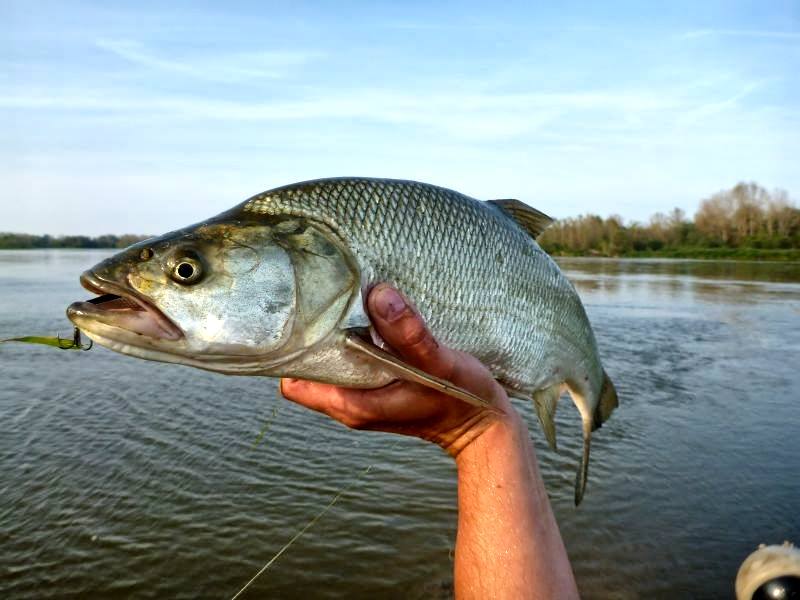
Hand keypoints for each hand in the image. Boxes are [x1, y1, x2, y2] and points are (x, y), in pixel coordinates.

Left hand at [280, 283, 517, 456]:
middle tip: (327, 299)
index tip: (308, 315)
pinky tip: (368, 317)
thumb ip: (408, 334)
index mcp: (351, 404)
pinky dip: (352, 341)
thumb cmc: (461, 399)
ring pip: (328, 363)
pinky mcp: (375, 387)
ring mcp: (361, 396)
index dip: (295, 348)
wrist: (483, 427)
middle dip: (312, 335)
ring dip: (332, 336)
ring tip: (346, 303)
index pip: (294, 380)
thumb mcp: (438, 364)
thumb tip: (377, 295)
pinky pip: (348, 362)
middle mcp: (348, 404)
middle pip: (306, 368)